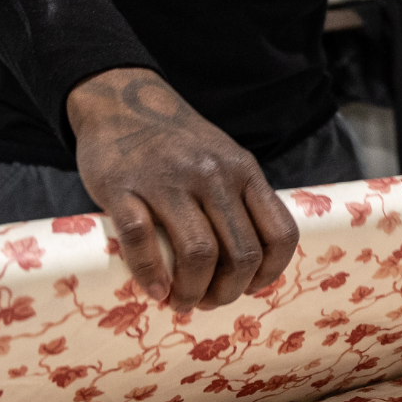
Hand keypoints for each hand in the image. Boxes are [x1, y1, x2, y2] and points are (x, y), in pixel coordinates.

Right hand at [67, 68, 298, 311]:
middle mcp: (213, 175)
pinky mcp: (123, 187)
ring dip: (193, 291)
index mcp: (244, 171)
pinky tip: (156, 290)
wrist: (121, 99)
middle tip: (208, 301)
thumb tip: (254, 261)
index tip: (250, 288)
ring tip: (182, 302)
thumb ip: (241, 198)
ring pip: (199, 253)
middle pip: (240, 253)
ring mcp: (168, 180)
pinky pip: (142, 240)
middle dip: (228, 291)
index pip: (280, 233)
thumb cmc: (177, 142)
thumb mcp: (224, 158)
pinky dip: (151, 274)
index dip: (270, 272)